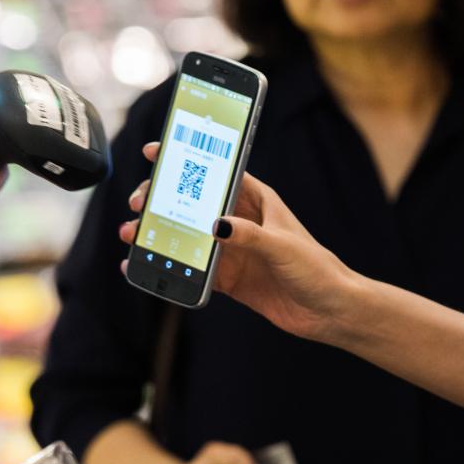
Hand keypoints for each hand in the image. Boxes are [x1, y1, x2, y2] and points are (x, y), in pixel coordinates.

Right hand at [119, 143, 360, 342]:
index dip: (186, 158)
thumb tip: (214, 226)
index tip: (156, 151)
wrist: (330, 312)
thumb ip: (249, 235)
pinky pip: (192, 269)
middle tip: (139, 203)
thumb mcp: (282, 246)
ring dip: (158, 232)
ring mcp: (233, 250)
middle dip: (162, 198)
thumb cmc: (317, 269)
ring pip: (186, 234)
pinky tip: (142, 265)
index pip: (217, 172)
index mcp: (258, 201)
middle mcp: (241, 222)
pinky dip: (168, 266)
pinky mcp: (228, 278)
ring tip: (132, 234)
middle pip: (193, 202)